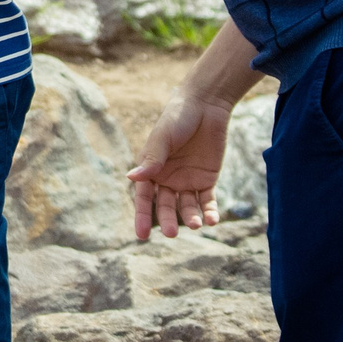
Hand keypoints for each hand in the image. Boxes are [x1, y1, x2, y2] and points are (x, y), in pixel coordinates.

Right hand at [129, 89, 229, 240]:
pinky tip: (211, 220)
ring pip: (187, 205)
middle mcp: (167, 179)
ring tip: (195, 224)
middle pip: (166, 205)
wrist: (206, 105)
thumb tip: (131, 177)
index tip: (141, 236)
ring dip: (190, 216)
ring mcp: (187, 180)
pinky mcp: (207, 179)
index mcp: (151, 169)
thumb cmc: (177, 118)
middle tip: (172, 233)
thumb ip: (152, 159)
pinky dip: (209, 211)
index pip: (144, 197)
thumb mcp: (162, 138)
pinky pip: (207, 200)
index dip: (142, 215)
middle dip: (168, 219)